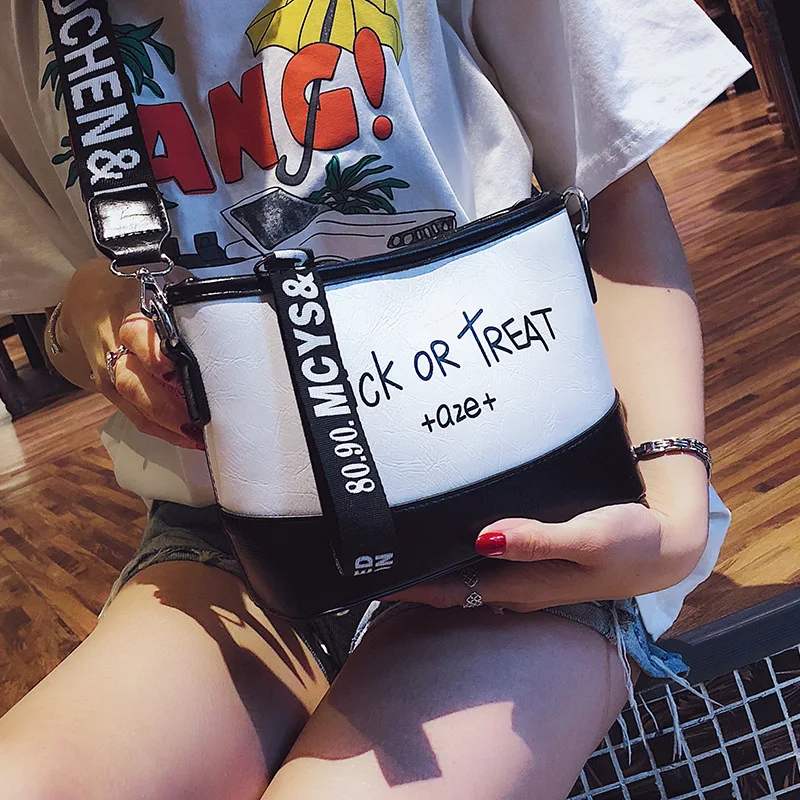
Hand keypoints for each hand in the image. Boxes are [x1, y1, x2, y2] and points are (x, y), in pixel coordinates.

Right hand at [54, 259, 202, 449]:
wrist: (90, 296)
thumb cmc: (135, 290)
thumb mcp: (162, 286)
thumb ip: (187, 303)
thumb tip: (224, 323)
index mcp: (129, 314)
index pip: (139, 336)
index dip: (155, 355)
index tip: (174, 369)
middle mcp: (115, 347)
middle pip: (132, 382)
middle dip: (165, 407)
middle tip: (197, 420)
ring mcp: (109, 372)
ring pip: (133, 406)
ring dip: (167, 426)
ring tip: (198, 437)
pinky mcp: (109, 389)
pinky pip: (134, 415)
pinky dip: (161, 430)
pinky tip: (185, 437)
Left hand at [391, 498, 707, 612]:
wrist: (663, 549)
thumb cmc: (628, 543)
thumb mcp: (588, 537)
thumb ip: (538, 539)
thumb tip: (484, 537)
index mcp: (519, 585)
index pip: (448, 593)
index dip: (407, 590)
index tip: (367, 577)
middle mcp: (514, 587)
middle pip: (448, 589)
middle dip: (409, 580)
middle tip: (368, 556)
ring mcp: (523, 578)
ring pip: (464, 577)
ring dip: (432, 568)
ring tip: (397, 547)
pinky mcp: (533, 563)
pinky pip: (483, 565)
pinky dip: (458, 556)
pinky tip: (450, 537)